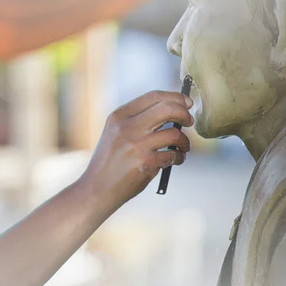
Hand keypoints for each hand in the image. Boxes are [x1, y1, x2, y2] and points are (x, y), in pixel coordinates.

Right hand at [79, 90, 193, 209]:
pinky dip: (179, 158)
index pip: (153, 96)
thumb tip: (171, 111)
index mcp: (119, 116)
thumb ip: (137, 121)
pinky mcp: (145, 162)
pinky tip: (175, 161)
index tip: (187, 103)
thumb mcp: (115, 134)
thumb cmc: (109, 162)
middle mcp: (127, 127)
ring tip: (183, 148)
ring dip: (184, 141)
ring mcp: (136, 145)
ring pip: (174, 133)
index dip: (175, 97)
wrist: (97, 188)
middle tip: (189, 121)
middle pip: (167, 109)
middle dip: (184, 113)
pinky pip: (172, 155)